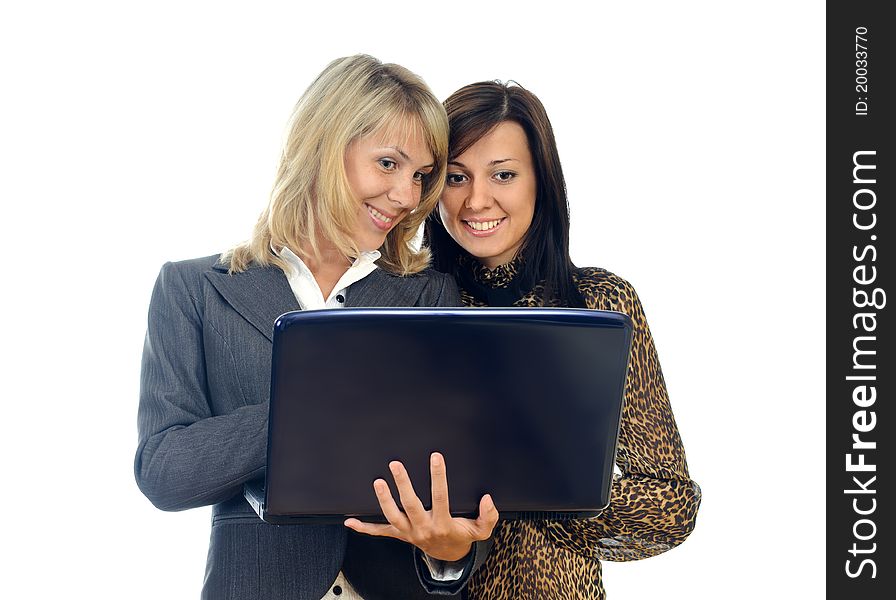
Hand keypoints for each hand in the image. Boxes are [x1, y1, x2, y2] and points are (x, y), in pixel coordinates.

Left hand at [343, 452, 498, 561]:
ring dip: (383, 500)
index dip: (438, 476)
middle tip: (395, 465)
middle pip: (410, 505)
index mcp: (443, 524)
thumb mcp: (482, 530)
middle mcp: (423, 528)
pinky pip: (379, 532)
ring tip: (378, 482)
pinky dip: (364, 528)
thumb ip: (488, 516)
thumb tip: (487, 499)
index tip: (436, 457)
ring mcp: (408, 532)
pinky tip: (350, 520)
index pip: (440, 497)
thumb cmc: (463, 536)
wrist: (449, 555)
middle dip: (402, 484)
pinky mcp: (399, 534)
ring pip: (392, 516)